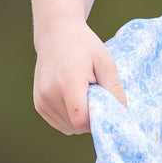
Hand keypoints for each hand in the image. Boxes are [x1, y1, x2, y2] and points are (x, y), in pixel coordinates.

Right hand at [33, 18, 126, 134]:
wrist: (56, 34)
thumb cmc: (84, 46)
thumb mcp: (105, 63)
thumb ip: (114, 89)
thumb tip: (123, 114)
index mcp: (68, 82)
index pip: (81, 120)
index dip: (97, 120)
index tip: (105, 107)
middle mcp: (50, 94)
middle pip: (76, 126)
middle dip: (91, 119)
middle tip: (97, 97)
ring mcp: (41, 101)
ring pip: (68, 128)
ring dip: (81, 120)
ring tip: (84, 95)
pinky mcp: (39, 105)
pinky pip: (59, 124)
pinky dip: (70, 119)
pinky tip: (75, 100)